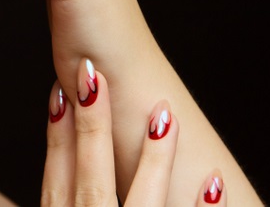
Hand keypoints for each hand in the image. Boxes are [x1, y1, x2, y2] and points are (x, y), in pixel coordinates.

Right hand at [42, 59, 224, 205]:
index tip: (59, 91)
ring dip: (154, 159)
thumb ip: (66, 204)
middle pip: (91, 179)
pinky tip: (214, 181)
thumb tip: (66, 170)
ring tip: (163, 115)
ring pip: (142, 201)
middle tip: (95, 76)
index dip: (57, 135)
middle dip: (93, 126)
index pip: (56, 180)